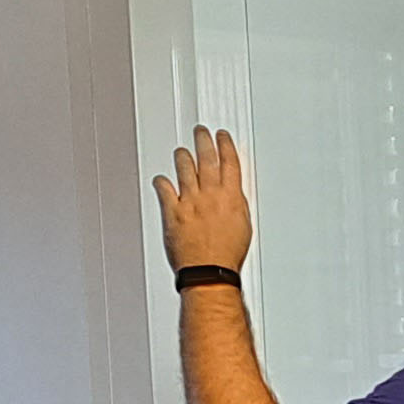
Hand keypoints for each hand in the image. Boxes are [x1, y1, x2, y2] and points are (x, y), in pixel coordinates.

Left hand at [153, 125, 254, 275]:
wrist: (209, 272)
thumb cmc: (227, 256)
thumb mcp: (243, 226)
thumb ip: (236, 204)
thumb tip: (232, 195)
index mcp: (231, 197)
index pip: (229, 162)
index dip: (225, 145)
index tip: (222, 136)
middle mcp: (209, 195)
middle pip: (206, 158)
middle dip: (203, 141)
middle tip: (200, 131)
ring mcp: (189, 202)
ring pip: (184, 168)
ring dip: (183, 156)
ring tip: (182, 151)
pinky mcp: (172, 212)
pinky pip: (164, 189)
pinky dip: (161, 182)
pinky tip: (161, 179)